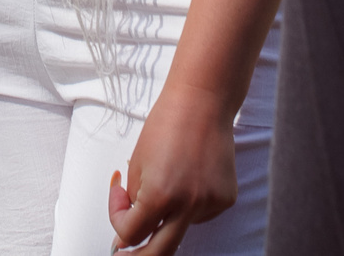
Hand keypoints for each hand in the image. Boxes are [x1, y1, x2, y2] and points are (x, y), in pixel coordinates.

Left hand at [108, 83, 240, 254]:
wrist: (202, 102)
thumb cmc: (167, 124)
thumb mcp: (137, 164)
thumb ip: (134, 200)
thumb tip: (131, 230)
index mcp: (159, 195)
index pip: (130, 233)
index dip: (117, 220)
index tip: (120, 205)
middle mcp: (188, 205)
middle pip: (159, 253)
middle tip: (126, 253)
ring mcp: (210, 204)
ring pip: (181, 228)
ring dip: (168, 215)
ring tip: (171, 176)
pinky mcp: (225, 199)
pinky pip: (200, 215)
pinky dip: (190, 204)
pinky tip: (190, 176)